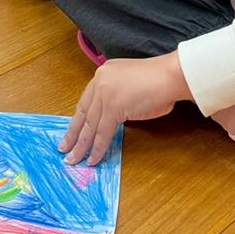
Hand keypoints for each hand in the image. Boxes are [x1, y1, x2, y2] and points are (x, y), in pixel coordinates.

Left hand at [59, 53, 191, 165]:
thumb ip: (118, 97)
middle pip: (84, 113)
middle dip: (73, 134)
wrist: (170, 75)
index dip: (79, 118)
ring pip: (90, 125)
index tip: (72, 131)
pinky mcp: (113, 108)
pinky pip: (103, 133)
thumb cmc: (158, 81)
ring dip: (81, 146)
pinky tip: (92, 159)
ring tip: (73, 160)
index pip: (87, 100)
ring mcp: (105, 94)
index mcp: (104, 73)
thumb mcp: (130, 84)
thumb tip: (113, 117)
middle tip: (64, 149)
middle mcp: (100, 81)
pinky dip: (97, 148)